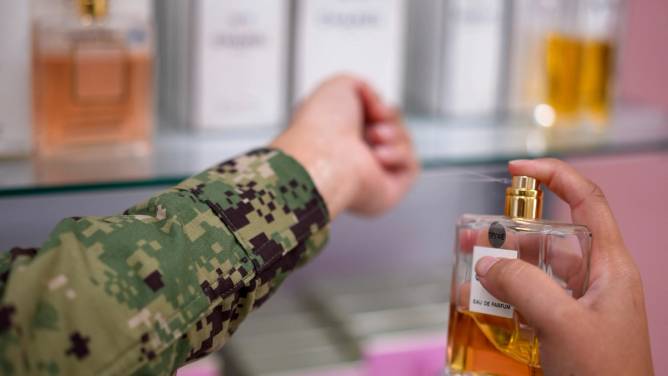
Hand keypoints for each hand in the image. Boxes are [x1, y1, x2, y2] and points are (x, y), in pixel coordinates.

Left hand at [271, 75, 418, 218]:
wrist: (325, 154)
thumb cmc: (322, 126)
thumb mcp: (339, 86)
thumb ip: (363, 87)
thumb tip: (376, 100)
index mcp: (341, 134)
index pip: (376, 118)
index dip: (380, 108)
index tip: (372, 106)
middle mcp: (356, 155)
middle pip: (394, 127)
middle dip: (388, 118)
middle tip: (372, 124)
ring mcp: (372, 174)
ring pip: (405, 143)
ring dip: (393, 134)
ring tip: (372, 139)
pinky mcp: (389, 190)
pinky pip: (412, 164)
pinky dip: (399, 154)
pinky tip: (378, 157)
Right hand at [474, 159, 653, 374]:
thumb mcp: (564, 323)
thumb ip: (524, 285)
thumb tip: (487, 263)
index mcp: (610, 266)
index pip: (586, 201)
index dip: (554, 175)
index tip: (517, 169)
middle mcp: (592, 280)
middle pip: (548, 237)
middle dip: (509, 232)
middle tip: (474, 234)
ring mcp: (574, 305)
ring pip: (532, 271)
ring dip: (499, 268)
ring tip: (466, 270)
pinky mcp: (557, 327)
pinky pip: (525, 302)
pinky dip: (499, 299)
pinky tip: (476, 305)